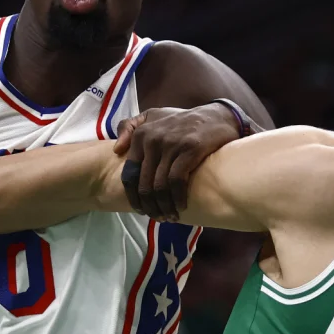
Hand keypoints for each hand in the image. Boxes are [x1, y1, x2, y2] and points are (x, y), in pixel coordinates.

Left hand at [114, 103, 242, 220]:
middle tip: (158, 217)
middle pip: (144, 184)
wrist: (216, 116)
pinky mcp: (189, 150)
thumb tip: (116, 150)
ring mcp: (171, 145)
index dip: (134, 197)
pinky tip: (181, 207)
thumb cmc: (182, 121)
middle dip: (150, 206)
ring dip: (164, 206)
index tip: (141, 210)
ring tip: (170, 217)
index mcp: (141, 135)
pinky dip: (178, 198)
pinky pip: (177, 182)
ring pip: (160, 186)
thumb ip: (130, 127)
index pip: (130, 174)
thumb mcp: (152, 116)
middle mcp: (152, 139)